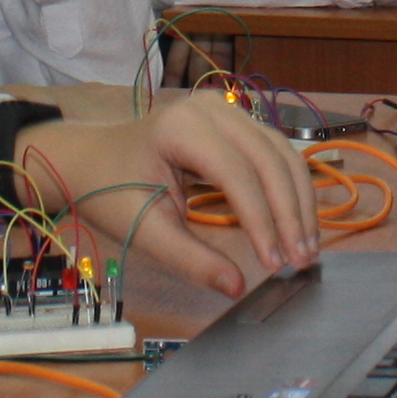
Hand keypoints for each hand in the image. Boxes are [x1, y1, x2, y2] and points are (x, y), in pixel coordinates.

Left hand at [14, 99, 320, 298]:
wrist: (90, 160)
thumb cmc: (111, 193)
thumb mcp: (145, 231)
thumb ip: (191, 260)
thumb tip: (236, 287)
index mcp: (181, 128)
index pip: (237, 174)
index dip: (261, 220)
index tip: (274, 264)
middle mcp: (211, 110)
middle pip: (269, 159)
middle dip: (290, 213)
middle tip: (302, 261)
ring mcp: (226, 111)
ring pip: (282, 153)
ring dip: (300, 201)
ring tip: (306, 248)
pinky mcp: (236, 122)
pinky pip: (275, 151)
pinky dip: (291, 187)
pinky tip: (298, 222)